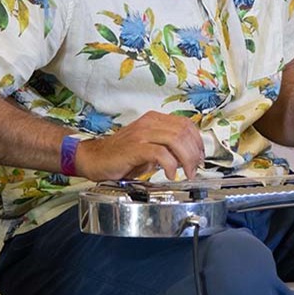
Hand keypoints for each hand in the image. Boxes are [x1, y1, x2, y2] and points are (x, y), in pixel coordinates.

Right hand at [74, 111, 204, 181]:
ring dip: (186, 159)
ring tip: (187, 173)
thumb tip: (188, 157)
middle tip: (195, 168)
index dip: (197, 141)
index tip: (200, 156)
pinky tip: (170, 174)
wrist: (93, 158)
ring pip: (175, 140)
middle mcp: (149, 123)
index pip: (186, 124)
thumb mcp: (148, 148)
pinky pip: (160, 153)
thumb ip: (167, 148)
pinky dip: (170, 165)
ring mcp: (142, 134)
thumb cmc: (120, 155)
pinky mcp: (135, 147)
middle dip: (194, 152)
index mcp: (154, 120)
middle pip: (183, 132)